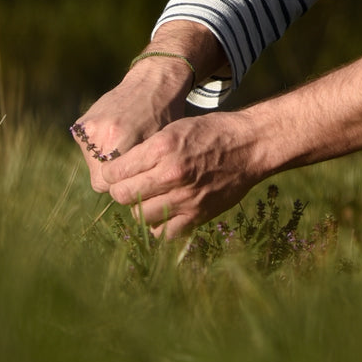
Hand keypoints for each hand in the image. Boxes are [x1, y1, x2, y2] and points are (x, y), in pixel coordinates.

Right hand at [71, 55, 192, 191]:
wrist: (153, 82)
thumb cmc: (165, 115)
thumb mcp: (160, 145)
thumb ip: (143, 169)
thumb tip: (133, 197)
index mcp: (121, 140)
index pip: (110, 186)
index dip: (125, 184)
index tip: (137, 177)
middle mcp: (100, 134)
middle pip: (99, 179)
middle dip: (114, 176)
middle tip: (132, 163)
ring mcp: (87, 128)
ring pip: (92, 165)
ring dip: (105, 162)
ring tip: (126, 144)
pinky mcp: (80, 124)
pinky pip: (88, 150)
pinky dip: (99, 147)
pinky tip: (117, 135)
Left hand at [101, 114, 260, 237]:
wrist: (251, 146)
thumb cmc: (212, 133)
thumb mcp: (175, 129)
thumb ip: (147, 151)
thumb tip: (119, 171)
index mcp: (163, 148)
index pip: (116, 172)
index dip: (110, 175)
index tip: (114, 175)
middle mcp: (171, 174)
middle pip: (123, 196)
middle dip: (120, 192)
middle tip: (129, 187)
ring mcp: (185, 197)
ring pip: (139, 216)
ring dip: (139, 209)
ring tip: (148, 199)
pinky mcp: (198, 214)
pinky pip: (164, 233)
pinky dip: (159, 225)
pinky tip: (164, 212)